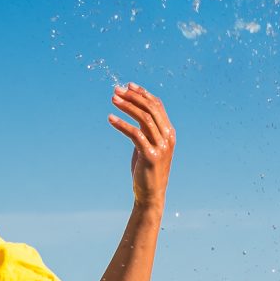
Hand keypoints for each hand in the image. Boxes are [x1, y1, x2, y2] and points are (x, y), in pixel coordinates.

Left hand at [108, 83, 174, 206]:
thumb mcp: (148, 146)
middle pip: (151, 109)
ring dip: (127, 107)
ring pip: (144, 119)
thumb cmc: (146, 171)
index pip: (157, 106)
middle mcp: (167, 137)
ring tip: (113, 100)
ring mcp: (160, 146)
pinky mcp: (150, 156)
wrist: (151, 195)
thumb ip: (145, 131)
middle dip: (133, 97)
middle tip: (116, 90)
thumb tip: (134, 113)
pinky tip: (110, 119)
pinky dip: (122, 124)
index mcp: (169, 132)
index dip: (143, 93)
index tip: (128, 85)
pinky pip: (135, 134)